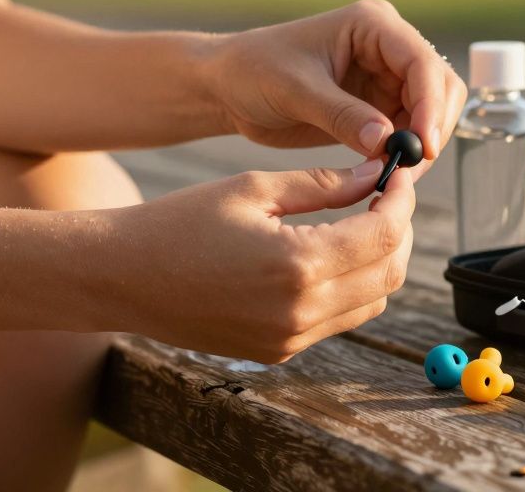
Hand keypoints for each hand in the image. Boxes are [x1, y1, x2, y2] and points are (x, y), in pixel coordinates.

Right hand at [92, 161, 413, 362]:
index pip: (384, 235)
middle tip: (386, 197)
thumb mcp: (254, 188)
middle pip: (388, 274)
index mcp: (298, 264)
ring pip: (371, 302)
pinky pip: (338, 320)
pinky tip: (329, 252)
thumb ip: (323, 184)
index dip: (401, 201)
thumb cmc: (180, 222)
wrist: (123, 277)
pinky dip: (350, 286)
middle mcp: (301, 311)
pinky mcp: (279, 351)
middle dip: (398, 231)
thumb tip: (375, 173)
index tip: (398, 175)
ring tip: (360, 221)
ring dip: (378, 261)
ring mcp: (291, 339)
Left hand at [208, 0, 466, 173]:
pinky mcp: (379, 105)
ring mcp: (386, 76)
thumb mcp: (295, 91)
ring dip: (421, 145)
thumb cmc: (253, 70)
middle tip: (409, 170)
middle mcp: (388, 46)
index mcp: (372, 24)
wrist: (228, 86)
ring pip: (430, 112)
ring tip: (395, 176)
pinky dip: (405, 153)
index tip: (423, 147)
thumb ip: (342, 115)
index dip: (430, 105)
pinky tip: (387, 172)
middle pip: (439, 86)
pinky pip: (408, 131)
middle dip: (431, 127)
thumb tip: (387, 141)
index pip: (421, 62)